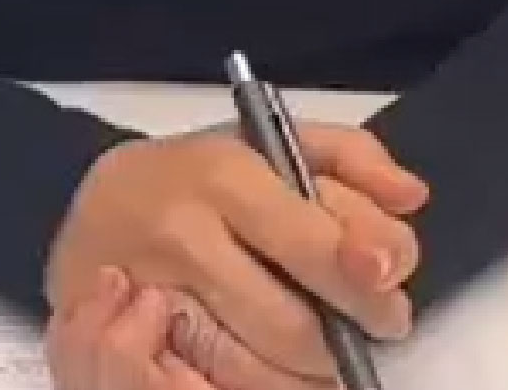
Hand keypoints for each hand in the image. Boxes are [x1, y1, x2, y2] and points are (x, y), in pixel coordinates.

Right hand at [42, 126, 426, 388]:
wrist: (96, 203)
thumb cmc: (200, 175)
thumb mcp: (273, 143)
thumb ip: (351, 158)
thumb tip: (412, 197)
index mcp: (225, 175)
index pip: (316, 247)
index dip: (367, 285)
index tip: (390, 294)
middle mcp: (183, 234)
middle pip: (293, 326)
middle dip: (345, 341)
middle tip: (369, 331)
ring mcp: (152, 295)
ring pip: (258, 371)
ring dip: (308, 374)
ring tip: (324, 354)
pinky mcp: (131, 343)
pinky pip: (218, 389)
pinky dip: (263, 386)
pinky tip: (278, 367)